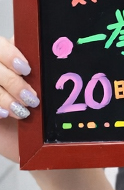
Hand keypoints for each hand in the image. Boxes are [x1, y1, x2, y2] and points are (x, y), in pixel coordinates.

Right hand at [0, 36, 38, 162]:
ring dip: (4, 97)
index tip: (26, 69)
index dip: (9, 53)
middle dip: (12, 82)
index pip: (0, 45)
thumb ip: (40, 72)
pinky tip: (4, 115)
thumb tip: (53, 52)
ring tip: (22, 111)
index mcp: (7, 58)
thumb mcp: (42, 91)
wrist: (34, 144)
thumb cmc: (40, 117)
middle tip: (31, 97)